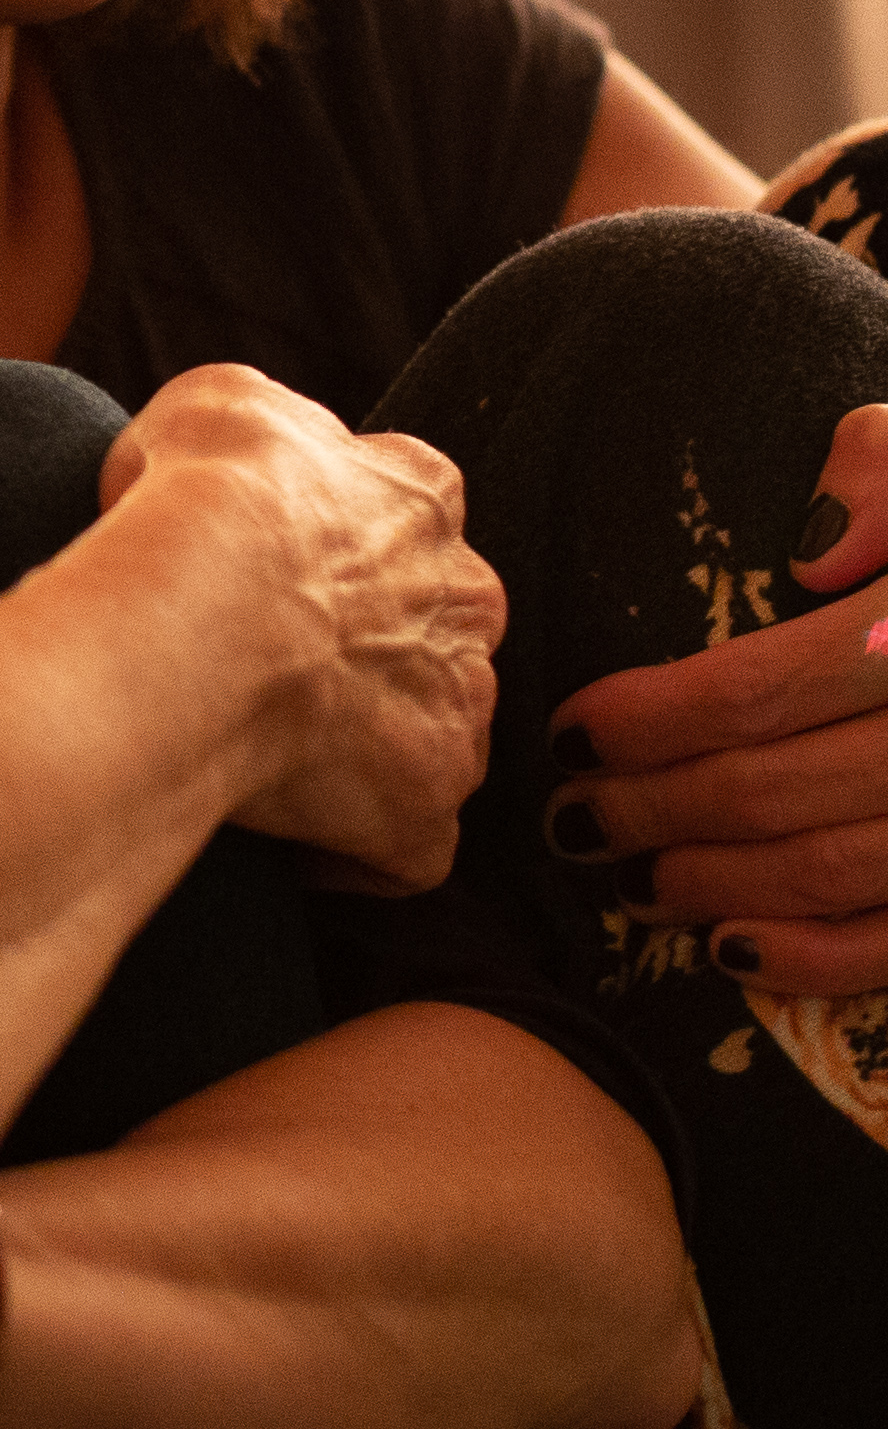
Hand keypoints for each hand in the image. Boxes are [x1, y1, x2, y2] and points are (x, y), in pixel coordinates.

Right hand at [101, 368, 502, 890]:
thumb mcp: (213, 401)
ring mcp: (456, 712)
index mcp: (421, 496)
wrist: (202, 608)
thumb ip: (254, 425)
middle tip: (271, 664)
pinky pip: (404, 848)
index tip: (274, 569)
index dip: (336, 545)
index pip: (406, 514)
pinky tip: (288, 840)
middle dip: (370, 649)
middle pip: (432, 630)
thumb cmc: (201, 496)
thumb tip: (224, 462)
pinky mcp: (427, 812)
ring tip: (271, 754)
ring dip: (368, 746)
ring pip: (427, 732)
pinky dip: (354, 849)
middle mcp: (466, 601)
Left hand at [545, 403, 887, 987]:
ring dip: (713, 886)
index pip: (767, 685)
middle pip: (776, 788)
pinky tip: (730, 949)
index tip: (570, 734)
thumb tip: (814, 556)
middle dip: (653, 811)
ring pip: (831, 871)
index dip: (654, 719)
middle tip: (572, 821)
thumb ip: (879, 470)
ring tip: (628, 880)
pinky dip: (813, 959)